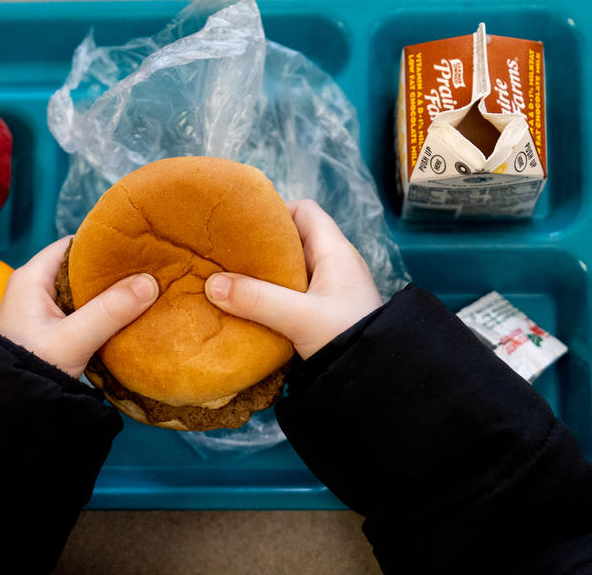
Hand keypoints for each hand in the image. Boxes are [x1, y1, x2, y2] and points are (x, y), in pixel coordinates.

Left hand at [0, 236, 158, 377]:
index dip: (103, 244)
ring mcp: (41, 309)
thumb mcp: (74, 339)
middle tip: (145, 269)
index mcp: (31, 278)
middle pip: (79, 267)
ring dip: (107, 292)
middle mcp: (33, 287)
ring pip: (82, 289)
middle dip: (110, 269)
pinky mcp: (49, 328)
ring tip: (141, 289)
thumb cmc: (33, 366)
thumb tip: (149, 283)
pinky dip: (100, 309)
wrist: (11, 406)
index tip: (135, 248)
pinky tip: (124, 313)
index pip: (72, 245)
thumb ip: (110, 310)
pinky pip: (80, 309)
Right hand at [204, 199, 382, 359]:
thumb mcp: (298, 318)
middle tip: (231, 257)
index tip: (244, 228)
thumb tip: (212, 284)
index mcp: (335, 251)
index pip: (304, 211)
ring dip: (268, 275)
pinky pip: (297, 293)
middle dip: (263, 246)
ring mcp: (335, 290)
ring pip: (294, 269)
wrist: (379, 380)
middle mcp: (337, 264)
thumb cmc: (347, 338)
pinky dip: (276, 296)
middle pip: (295, 239)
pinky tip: (255, 309)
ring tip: (235, 283)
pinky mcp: (330, 313)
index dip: (275, 211)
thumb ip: (256, 300)